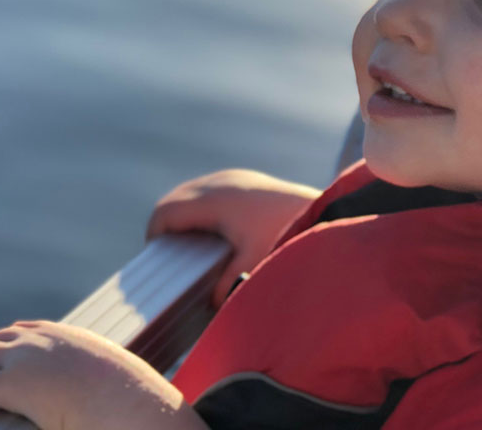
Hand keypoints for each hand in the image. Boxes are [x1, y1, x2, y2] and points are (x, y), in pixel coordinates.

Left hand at [0, 320, 207, 429]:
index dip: (10, 348)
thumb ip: (97, 374)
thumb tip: (106, 389)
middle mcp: (41, 340)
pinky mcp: (11, 386)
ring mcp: (24, 359)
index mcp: (67, 336)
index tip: (7, 364)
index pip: (25, 329)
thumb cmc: (130, 400)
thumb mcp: (114, 375)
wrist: (131, 404)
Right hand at [146, 169, 319, 306]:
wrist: (327, 211)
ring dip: (186, 218)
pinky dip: (203, 211)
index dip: (155, 237)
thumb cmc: (287, 237)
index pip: (165, 213)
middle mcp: (218, 182)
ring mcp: (234, 178)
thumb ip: (224, 288)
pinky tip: (215, 235)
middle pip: (174, 201)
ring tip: (190, 249)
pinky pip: (211, 192)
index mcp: (212, 200)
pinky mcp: (247, 180)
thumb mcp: (252, 266)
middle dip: (167, 228)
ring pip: (192, 194)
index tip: (155, 262)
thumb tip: (208, 304)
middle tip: (170, 260)